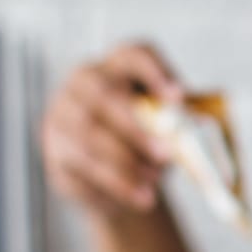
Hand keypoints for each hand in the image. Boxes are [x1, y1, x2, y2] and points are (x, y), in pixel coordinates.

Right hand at [40, 42, 181, 216]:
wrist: (120, 179)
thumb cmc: (149, 139)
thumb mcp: (170, 125)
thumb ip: (181, 121)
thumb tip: (196, 125)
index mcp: (118, 65)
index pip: (133, 55)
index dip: (155, 72)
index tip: (178, 97)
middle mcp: (84, 82)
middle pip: (105, 94)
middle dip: (136, 127)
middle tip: (165, 154)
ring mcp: (62, 116)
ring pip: (89, 136)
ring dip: (125, 163)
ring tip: (154, 184)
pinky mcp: (55, 152)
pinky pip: (81, 168)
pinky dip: (114, 185)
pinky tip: (139, 196)